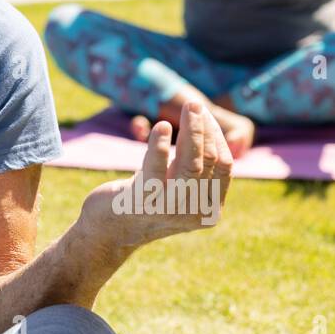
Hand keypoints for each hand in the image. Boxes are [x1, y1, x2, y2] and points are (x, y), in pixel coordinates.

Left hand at [77, 101, 232, 251]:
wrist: (109, 230)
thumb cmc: (145, 200)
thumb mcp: (178, 185)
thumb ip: (196, 166)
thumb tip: (207, 123)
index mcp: (210, 210)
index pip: (225, 166)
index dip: (216, 136)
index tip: (204, 115)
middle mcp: (195, 213)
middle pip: (210, 161)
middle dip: (204, 128)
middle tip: (194, 104)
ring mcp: (171, 209)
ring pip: (191, 163)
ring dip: (191, 131)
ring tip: (188, 107)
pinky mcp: (144, 202)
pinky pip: (157, 168)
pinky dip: (160, 144)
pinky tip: (161, 127)